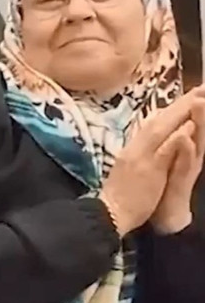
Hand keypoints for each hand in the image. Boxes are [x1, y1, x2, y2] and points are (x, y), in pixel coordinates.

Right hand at [100, 87, 204, 236]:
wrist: (108, 214)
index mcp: (132, 149)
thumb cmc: (119, 196)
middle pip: (158, 121)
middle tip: (200, 88)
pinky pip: (163, 151)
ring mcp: (141, 158)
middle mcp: (135, 149)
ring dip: (180, 113)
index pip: (153, 124)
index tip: (189, 96)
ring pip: (161, 131)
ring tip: (198, 98)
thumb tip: (148, 141)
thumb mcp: (127, 170)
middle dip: (180, 104)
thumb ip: (139, 154)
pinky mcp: (148, 171)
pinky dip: (175, 138)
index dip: (172, 109)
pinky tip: (187, 127)